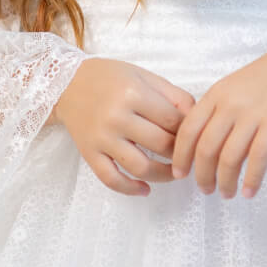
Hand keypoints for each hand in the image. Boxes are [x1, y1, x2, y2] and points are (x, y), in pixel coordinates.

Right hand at [52, 58, 194, 197]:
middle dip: (180, 153)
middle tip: (186, 154)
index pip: (173, 120)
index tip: (194, 136)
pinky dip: (130, 189)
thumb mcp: (144, 77)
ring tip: (173, 174)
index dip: (189, 131)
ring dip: (163, 175)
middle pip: (161, 144)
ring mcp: (102, 137)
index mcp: (133, 93)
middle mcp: (117, 116)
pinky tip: (145, 189)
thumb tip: (198, 119)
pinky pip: (111, 179)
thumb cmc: (111, 78)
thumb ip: (173, 96)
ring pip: (140, 167)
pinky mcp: (89, 153)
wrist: (68, 84)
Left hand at [170, 41, 266, 198]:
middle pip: (205, 147)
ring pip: (229, 157)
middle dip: (202, 174)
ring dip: (225, 181)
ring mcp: (253, 113)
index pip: (188, 129)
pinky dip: (251, 179)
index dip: (180, 155)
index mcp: (217, 94)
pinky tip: (249, 191)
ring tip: (227, 193)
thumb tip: (207, 142)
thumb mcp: (236, 86)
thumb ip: (220, 109)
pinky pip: (258, 157)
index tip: (179, 173)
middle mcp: (230, 104)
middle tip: (205, 189)